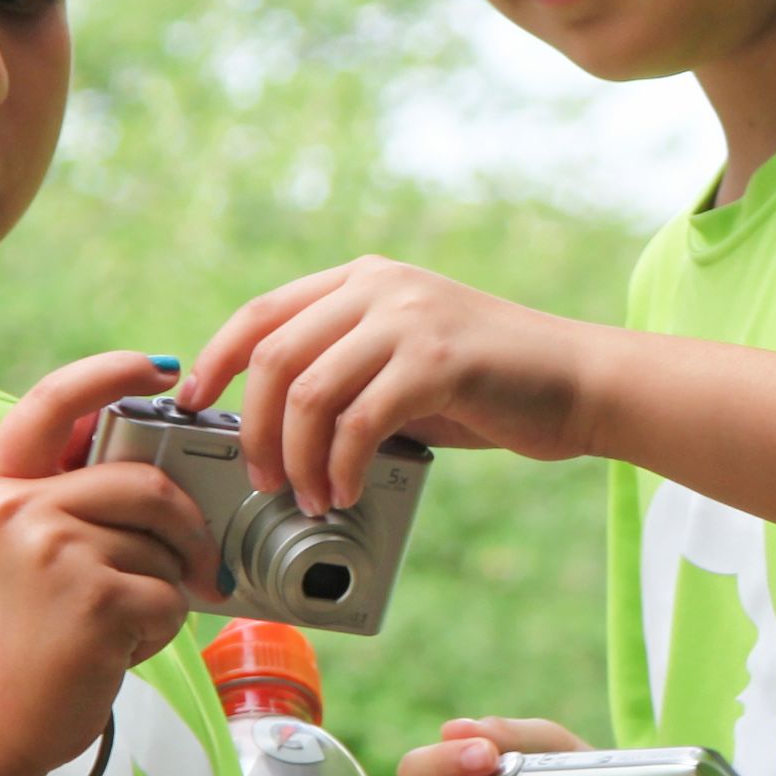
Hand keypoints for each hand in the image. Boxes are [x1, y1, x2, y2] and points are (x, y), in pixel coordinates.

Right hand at [0, 352, 217, 775]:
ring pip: (165, 542)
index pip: (53, 401)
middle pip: (144, 480)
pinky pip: (170, 595)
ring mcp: (54, 552)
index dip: (113, 371)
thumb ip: (55, 499)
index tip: (162, 368)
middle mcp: (16, 510)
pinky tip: (120, 647)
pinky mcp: (95, 599)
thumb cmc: (6, 645)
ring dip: (165, 586)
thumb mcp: (5, 551)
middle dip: (183, 524)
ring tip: (121, 620)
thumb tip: (142, 458)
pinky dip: (163, 627)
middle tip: (193, 562)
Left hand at [182, 258, 602, 512]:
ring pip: (308, 392)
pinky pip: (359, 421)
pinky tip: (344, 492)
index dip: (216, 361)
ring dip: (295, 459)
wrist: (581, 382)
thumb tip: (277, 422)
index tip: (194, 406)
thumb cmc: (494, 386)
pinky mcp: (440, 360)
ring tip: (306, 496)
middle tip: (261, 478)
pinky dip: (338, 467)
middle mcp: (381, 287)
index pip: (261, 313)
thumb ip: (350, 371)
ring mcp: (411, 319)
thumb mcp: (408, 360)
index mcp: (365, 280)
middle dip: (253, 429)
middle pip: (273, 357)